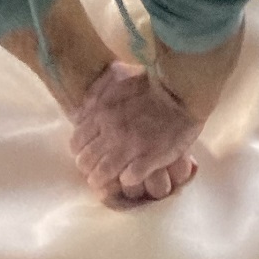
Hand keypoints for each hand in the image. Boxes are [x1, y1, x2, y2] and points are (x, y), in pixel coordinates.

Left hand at [70, 60, 198, 202]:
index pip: (76, 143)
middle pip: (85, 161)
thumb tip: (84, 104)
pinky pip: (128, 179)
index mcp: (100, 113)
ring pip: (103, 174)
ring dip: (103, 179)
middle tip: (94, 170)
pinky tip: (130, 175)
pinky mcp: (149, 159)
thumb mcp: (116, 77)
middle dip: (88, 167)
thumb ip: (97, 90)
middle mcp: (111, 133)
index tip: (87, 153)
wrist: (181, 90)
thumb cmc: (151, 82)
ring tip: (106, 181)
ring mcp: (130, 148)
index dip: (80, 151)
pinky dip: (127, 179)